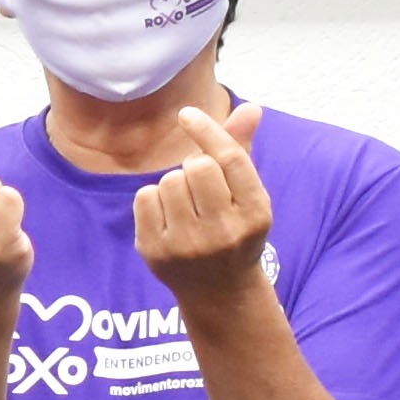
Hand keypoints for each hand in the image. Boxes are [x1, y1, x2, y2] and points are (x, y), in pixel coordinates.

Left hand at [133, 102, 276, 292]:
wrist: (219, 292)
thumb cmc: (233, 229)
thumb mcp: (247, 195)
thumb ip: (242, 150)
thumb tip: (251, 107)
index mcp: (256, 213)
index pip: (230, 159)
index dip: (207, 130)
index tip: (187, 114)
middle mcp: (224, 232)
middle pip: (197, 166)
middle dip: (194, 167)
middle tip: (200, 188)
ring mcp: (188, 245)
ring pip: (168, 180)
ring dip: (174, 184)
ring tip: (186, 206)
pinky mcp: (156, 252)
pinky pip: (144, 197)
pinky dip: (152, 200)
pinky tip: (167, 218)